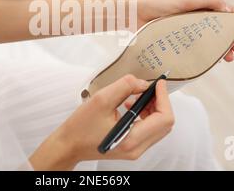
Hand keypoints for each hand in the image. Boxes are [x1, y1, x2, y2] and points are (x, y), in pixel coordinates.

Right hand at [29, 75, 173, 169]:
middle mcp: (137, 148)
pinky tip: (130, 106)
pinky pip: (148, 130)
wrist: (69, 145)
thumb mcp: (101, 99)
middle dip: (159, 102)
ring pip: (158, 126)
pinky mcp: (131, 147)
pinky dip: (145, 115)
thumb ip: (124, 86)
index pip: (164, 118)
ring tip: (134, 97)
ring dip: (152, 108)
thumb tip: (142, 83)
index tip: (158, 84)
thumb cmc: (80, 127)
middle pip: (165, 123)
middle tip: (148, 88)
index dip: (164, 97)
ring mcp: (135, 150)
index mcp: (131, 139)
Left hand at [132, 0, 233, 61]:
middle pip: (222, 26)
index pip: (228, 11)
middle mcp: (196, 12)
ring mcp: (186, 24)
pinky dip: (206, 51)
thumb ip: (209, 2)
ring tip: (227, 59)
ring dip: (222, 47)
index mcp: (201, 1)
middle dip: (233, 39)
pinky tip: (209, 59)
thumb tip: (230, 11)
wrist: (135, 11)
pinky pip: (196, 44)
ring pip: (210, 37)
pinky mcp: (176, 35)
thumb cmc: (159, 1)